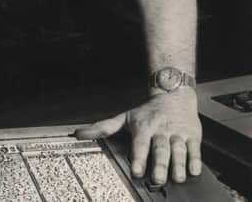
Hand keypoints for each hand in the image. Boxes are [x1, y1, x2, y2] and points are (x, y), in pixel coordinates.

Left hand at [74, 88, 201, 184]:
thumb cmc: (146, 111)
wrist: (173, 95)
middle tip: (158, 179)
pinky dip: (195, 160)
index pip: (140, 144)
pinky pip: (195, 149)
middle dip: (160, 164)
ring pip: (179, 150)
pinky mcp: (192, 135)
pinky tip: (193, 171)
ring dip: (178, 164)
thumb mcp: (124, 117)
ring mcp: (177, 133)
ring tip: (177, 178)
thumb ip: (102, 128)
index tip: (137, 171)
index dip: (139, 157)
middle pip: (160, 148)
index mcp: (143, 127)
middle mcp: (160, 130)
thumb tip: (78, 133)